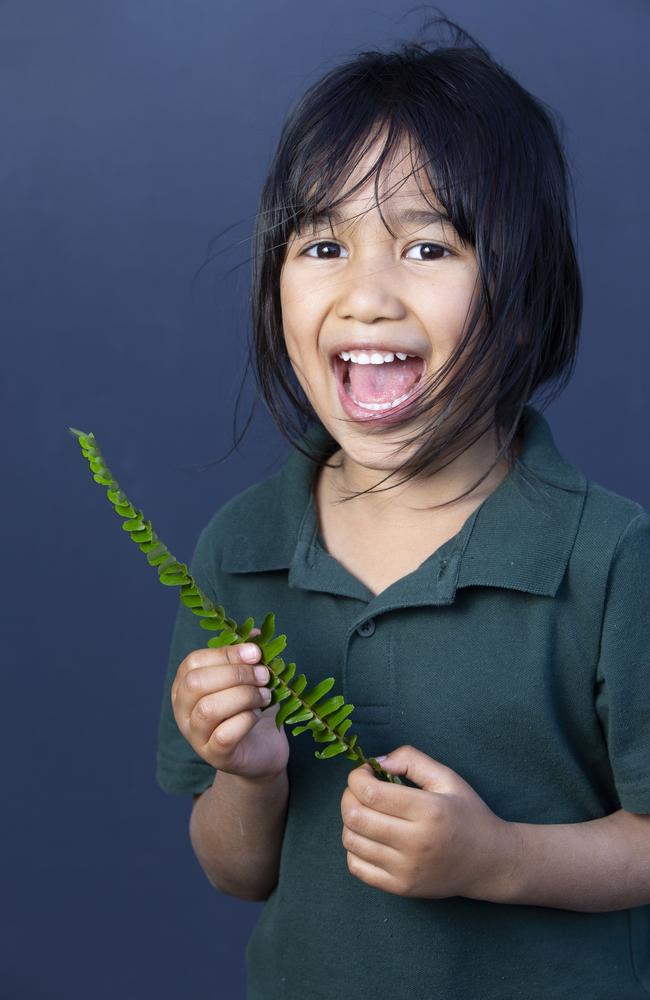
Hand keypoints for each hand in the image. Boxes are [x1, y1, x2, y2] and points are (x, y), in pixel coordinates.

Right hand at [171, 627, 289, 781]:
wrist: (262, 751)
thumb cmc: (251, 708)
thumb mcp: (249, 678)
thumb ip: (247, 655)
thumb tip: (254, 633)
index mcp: (185, 685)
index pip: (194, 661)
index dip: (227, 654)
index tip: (257, 653)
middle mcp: (182, 710)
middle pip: (196, 683)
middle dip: (236, 674)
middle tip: (264, 676)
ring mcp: (195, 735)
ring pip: (208, 709)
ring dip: (244, 696)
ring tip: (265, 696)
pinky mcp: (214, 755)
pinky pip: (224, 735)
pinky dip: (246, 720)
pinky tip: (258, 715)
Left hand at [340, 745, 519, 899]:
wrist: (490, 862)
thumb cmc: (467, 814)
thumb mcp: (447, 777)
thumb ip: (411, 760)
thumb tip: (376, 762)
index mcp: (428, 811)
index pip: (370, 793)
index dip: (357, 777)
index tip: (366, 772)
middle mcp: (415, 843)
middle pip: (355, 817)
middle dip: (348, 796)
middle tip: (362, 790)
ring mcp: (406, 870)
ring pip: (351, 841)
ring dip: (350, 821)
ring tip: (367, 812)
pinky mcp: (401, 889)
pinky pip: (357, 868)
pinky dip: (354, 848)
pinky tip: (370, 836)